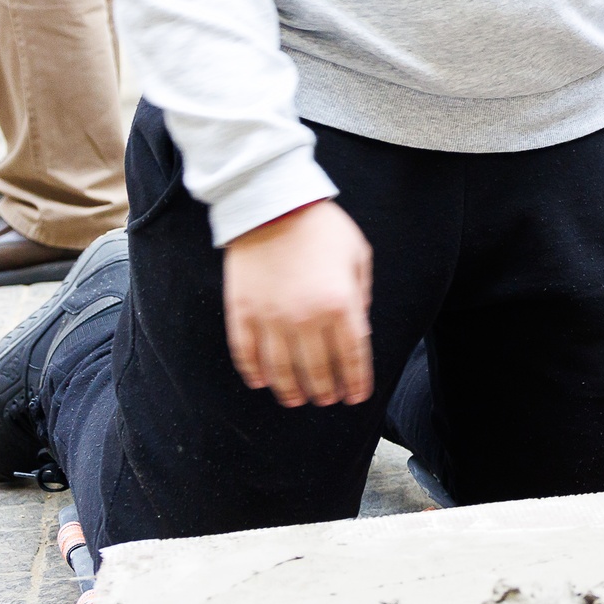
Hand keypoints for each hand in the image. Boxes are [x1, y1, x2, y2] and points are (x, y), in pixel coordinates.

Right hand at [222, 200, 373, 407]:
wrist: (271, 202)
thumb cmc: (321, 226)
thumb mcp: (358, 255)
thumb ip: (361, 296)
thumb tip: (359, 329)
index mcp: (339, 304)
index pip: (352, 357)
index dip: (356, 381)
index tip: (357, 396)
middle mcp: (305, 318)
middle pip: (317, 370)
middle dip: (325, 391)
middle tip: (328, 400)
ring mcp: (270, 318)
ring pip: (280, 370)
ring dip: (291, 390)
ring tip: (297, 400)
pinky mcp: (242, 313)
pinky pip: (246, 354)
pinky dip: (254, 373)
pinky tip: (263, 382)